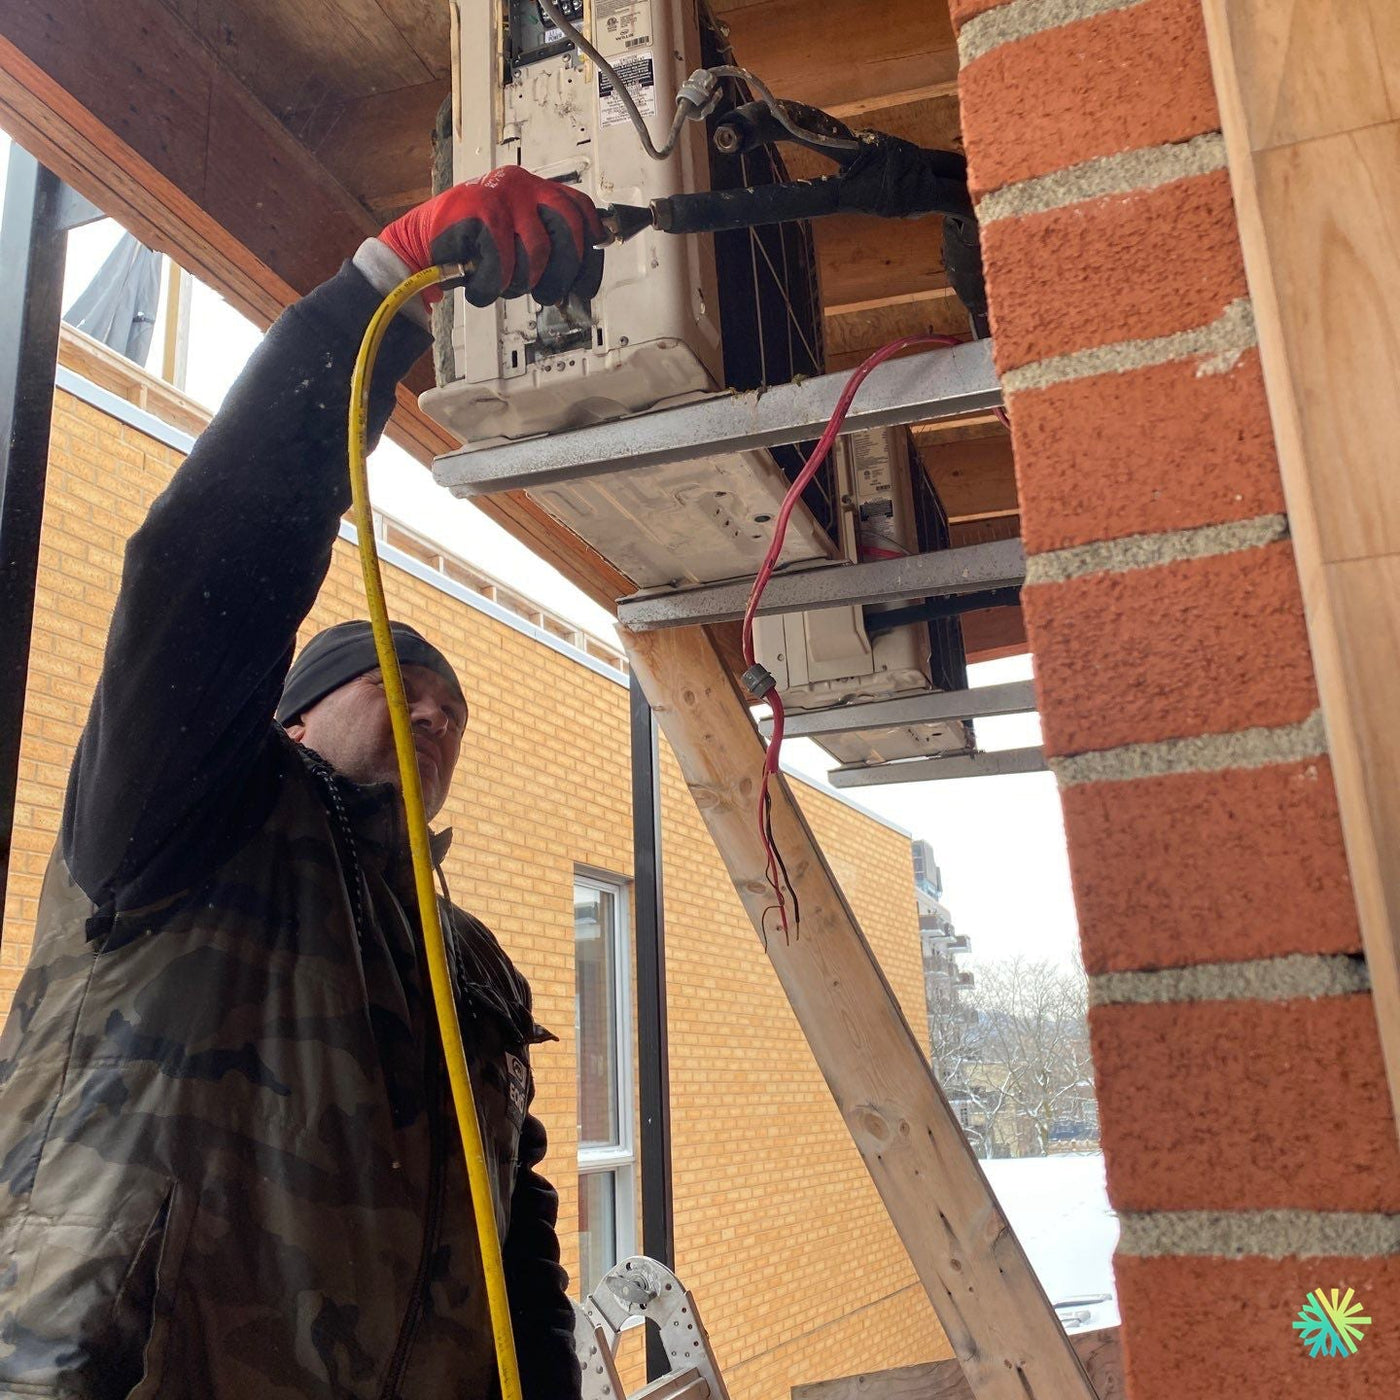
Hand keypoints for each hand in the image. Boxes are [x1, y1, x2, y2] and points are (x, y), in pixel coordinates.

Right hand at [380, 167, 604, 307]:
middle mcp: (521, 185)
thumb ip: (548, 242)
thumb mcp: (517, 237)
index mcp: (535, 188)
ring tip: (504, 286)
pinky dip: (493, 285)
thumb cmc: (473, 245)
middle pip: (568, 230)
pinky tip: (482, 286)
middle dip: (564, 272)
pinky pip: (502, 263)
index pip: (579, 207)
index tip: (595, 259)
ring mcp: (500, 197)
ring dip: (522, 283)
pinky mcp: (477, 212)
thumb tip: (583, 273)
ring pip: (537, 254)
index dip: (593, 238)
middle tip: (550, 293)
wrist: (421, 243)